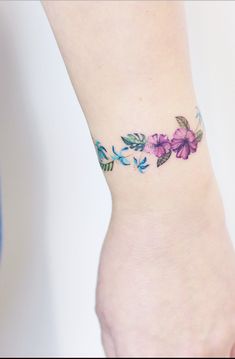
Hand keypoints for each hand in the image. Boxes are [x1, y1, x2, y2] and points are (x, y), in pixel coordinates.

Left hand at [96, 183, 234, 356]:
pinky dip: (216, 341)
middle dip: (165, 350)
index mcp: (145, 356)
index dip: (142, 355)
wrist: (170, 213)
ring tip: (180, 324)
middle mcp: (188, 356)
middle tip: (161, 331)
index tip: (143, 348)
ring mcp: (218, 340)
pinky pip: (228, 346)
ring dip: (194, 349)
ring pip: (209, 358)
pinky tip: (200, 320)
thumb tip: (130, 356)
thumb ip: (120, 347)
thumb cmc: (136, 248)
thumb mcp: (107, 307)